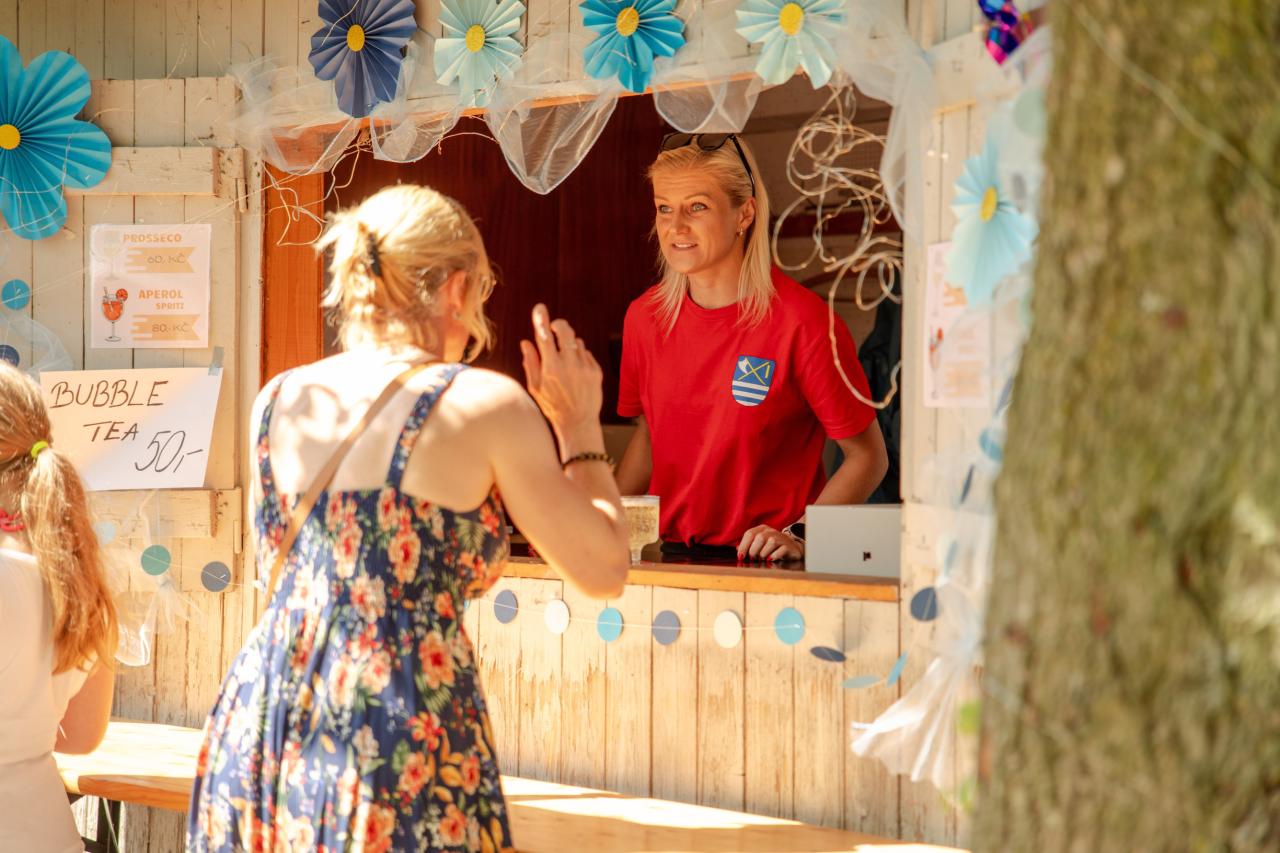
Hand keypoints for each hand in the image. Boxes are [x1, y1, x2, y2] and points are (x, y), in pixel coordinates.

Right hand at [519, 305, 602, 439]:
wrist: (578, 422)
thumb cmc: (552, 406)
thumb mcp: (535, 387)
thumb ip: (530, 362)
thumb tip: (526, 342)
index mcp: (551, 368)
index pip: (544, 336)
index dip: (541, 319)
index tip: (539, 308)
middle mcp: (569, 364)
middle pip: (565, 330)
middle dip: (558, 325)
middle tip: (554, 328)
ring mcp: (585, 367)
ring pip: (576, 341)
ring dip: (569, 344)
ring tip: (564, 361)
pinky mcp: (596, 371)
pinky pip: (586, 353)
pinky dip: (579, 356)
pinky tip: (575, 372)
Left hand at [737, 525, 803, 563]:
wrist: (791, 547)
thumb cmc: (772, 547)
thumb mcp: (759, 544)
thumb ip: (748, 546)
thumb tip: (738, 550)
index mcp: (762, 529)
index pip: (750, 534)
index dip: (743, 546)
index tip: (740, 556)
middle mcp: (771, 531)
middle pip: (759, 538)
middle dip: (754, 551)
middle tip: (753, 558)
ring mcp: (781, 538)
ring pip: (770, 543)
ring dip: (764, 554)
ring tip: (763, 558)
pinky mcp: (788, 546)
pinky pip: (781, 550)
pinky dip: (774, 556)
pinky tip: (771, 559)